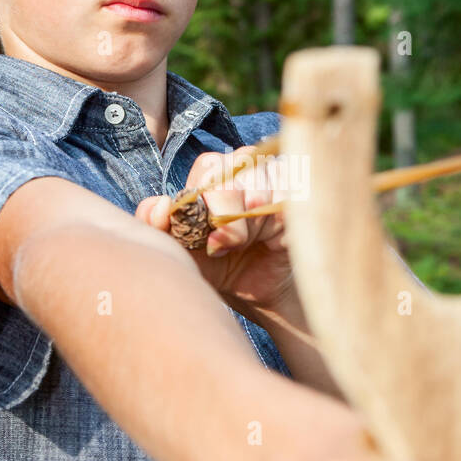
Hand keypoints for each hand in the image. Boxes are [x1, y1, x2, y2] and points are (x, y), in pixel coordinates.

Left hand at [135, 144, 295, 318]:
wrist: (260, 294)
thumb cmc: (218, 267)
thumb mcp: (182, 251)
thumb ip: (159, 227)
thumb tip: (160, 205)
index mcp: (212, 174)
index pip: (209, 166)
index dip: (209, 202)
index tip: (208, 240)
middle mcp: (244, 167)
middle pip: (236, 173)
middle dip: (230, 217)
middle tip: (230, 246)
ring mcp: (275, 176)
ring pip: (261, 185)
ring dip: (254, 223)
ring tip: (252, 243)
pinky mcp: (301, 191)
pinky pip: (288, 195)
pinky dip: (276, 221)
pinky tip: (274, 238)